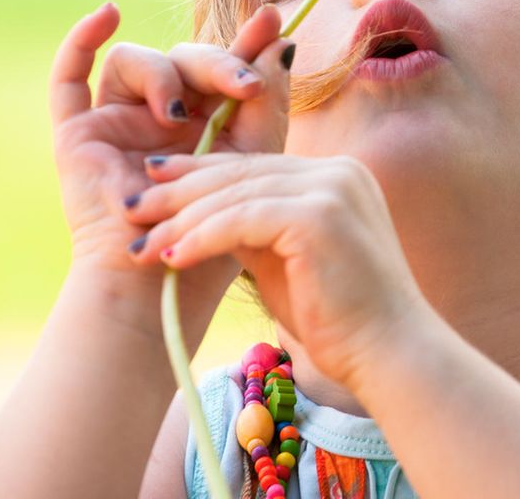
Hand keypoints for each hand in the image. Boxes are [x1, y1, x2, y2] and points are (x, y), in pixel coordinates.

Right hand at [46, 1, 294, 322]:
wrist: (162, 285)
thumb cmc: (216, 236)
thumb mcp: (254, 160)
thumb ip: (266, 103)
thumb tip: (283, 41)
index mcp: (207, 122)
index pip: (225, 68)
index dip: (247, 42)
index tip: (275, 20)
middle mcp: (162, 117)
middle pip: (186, 59)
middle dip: (217, 64)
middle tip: (244, 86)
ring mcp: (118, 122)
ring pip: (139, 60)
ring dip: (164, 75)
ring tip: (176, 115)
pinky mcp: (78, 134)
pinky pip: (69, 77)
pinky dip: (83, 39)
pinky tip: (109, 15)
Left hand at [123, 151, 431, 391]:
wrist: (387, 353)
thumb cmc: (337, 318)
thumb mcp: (287, 258)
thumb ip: (254, 228)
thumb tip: (199, 215)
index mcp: (337, 175)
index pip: (255, 165)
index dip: (200, 172)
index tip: (154, 181)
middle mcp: (337, 171)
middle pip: (241, 173)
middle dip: (180, 191)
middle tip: (132, 207)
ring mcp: (332, 189)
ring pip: (236, 194)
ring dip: (181, 220)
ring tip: (141, 244)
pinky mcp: (319, 216)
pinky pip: (242, 219)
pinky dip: (203, 237)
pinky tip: (174, 257)